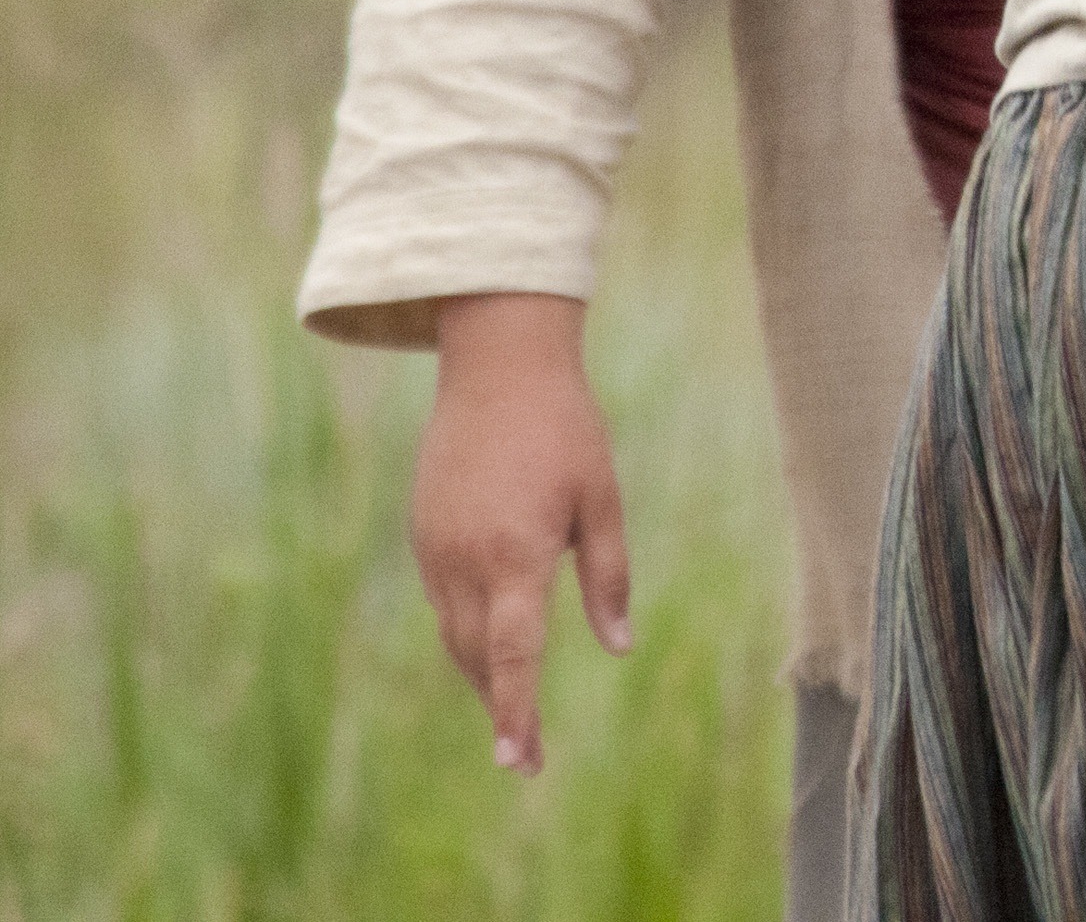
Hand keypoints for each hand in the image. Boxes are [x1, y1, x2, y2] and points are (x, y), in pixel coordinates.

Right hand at [413, 293, 629, 774]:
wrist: (498, 367)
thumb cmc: (565, 429)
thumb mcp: (603, 497)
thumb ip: (608, 576)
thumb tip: (620, 646)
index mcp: (515, 553)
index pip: (513, 653)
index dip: (515, 711)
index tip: (518, 760)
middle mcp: (465, 560)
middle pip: (478, 657)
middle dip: (499, 706)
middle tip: (525, 754)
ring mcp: (435, 548)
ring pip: (455, 635)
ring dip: (481, 673)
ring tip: (510, 706)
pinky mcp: (423, 534)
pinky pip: (443, 600)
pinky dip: (465, 629)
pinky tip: (489, 635)